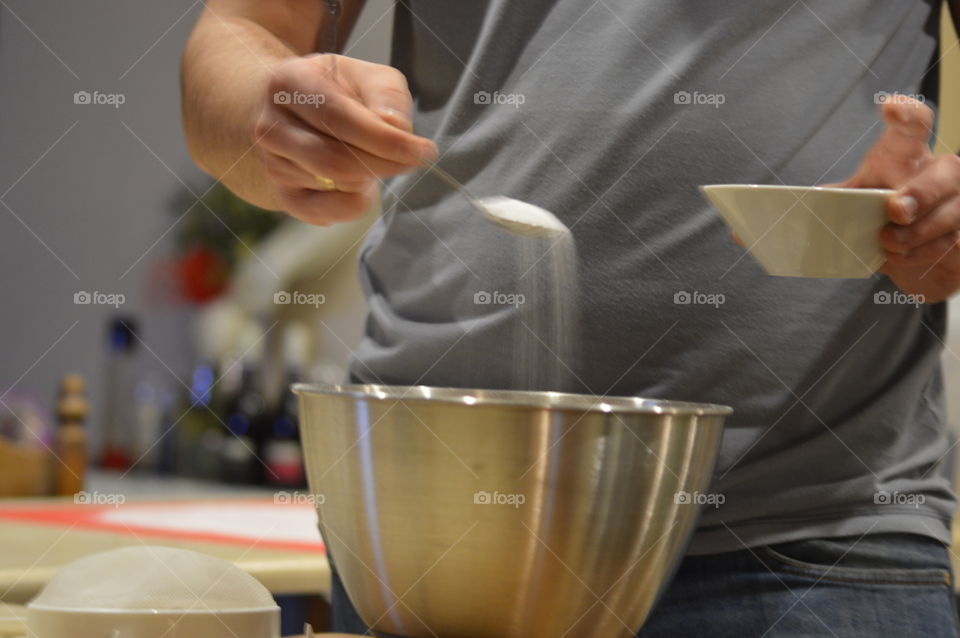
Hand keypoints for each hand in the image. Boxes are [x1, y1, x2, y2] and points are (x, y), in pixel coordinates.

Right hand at [254, 54, 437, 225]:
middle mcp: (271, 127)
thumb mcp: (367, 76)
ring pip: (336, 185)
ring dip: (372, 178)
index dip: (384, 139)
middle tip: (414, 159)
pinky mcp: (285, 196)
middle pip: (336, 161)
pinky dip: (355, 204)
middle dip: (385, 164)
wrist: (298, 112)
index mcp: (289, 85)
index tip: (422, 150)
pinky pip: (326, 213)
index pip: (337, 119)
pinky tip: (364, 186)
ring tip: (379, 159)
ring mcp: (273, 166)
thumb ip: (387, 96)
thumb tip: (396, 128)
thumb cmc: (340, 91)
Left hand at [836, 96, 959, 302]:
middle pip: (944, 173)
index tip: (890, 108)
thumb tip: (774, 218)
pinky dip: (920, 255)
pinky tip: (902, 255)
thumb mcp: (859, 200)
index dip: (906, 115)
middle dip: (920, 193)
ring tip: (888, 242)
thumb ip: (832, 201)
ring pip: (947, 217)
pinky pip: (949, 246)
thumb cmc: (885, 213)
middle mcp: (943, 172)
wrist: (917, 253)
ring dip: (914, 235)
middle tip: (895, 210)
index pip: (914, 125)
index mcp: (909, 155)